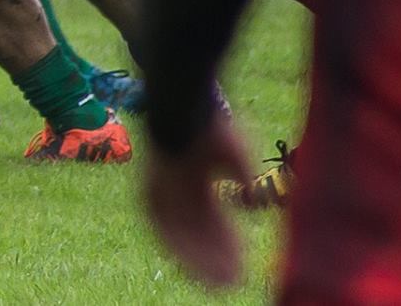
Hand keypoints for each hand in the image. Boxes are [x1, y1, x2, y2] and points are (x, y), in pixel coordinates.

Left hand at [142, 117, 253, 288]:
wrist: (184, 117)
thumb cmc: (213, 130)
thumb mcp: (236, 156)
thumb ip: (243, 176)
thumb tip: (250, 195)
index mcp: (198, 181)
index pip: (214, 220)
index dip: (228, 243)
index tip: (242, 263)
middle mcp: (178, 192)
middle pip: (199, 234)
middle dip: (217, 258)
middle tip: (234, 282)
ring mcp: (163, 196)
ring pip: (184, 238)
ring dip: (202, 262)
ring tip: (222, 283)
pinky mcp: (150, 199)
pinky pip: (165, 233)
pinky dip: (184, 252)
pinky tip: (200, 267)